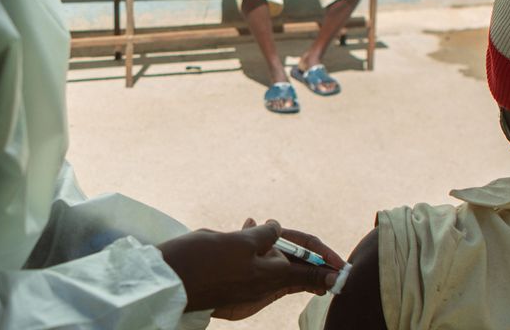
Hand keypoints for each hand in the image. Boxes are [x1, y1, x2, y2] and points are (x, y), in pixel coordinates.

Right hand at [159, 219, 341, 318]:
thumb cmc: (201, 261)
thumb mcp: (238, 242)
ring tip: (264, 224)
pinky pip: (250, 262)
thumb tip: (278, 230)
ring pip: (270, 262)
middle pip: (292, 266)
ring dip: (272, 243)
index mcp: (268, 278)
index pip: (310, 272)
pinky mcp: (229, 280)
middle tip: (312, 242)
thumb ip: (264, 237)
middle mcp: (260, 285)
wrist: (164, 280)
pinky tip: (247, 226)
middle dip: (298, 250)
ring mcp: (244, 285)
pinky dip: (253, 246)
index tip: (345, 268)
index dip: (327, 266)